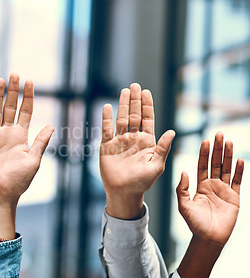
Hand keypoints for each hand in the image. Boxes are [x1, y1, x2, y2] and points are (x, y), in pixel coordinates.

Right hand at [0, 74, 53, 238]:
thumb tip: (52, 126)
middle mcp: (7, 133)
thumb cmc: (18, 180)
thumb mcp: (34, 159)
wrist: (0, 193)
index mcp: (21, 137)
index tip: (30, 82)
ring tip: (1, 80)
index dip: (28, 97)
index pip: (25, 111)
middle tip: (15, 74)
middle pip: (10, 107)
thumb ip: (41, 142)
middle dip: (13, 91)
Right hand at [100, 83, 174, 218]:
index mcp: (147, 141)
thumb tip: (172, 131)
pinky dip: (106, 118)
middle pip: (134, 114)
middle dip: (135, 100)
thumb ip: (163, 148)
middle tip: (135, 85)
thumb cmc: (143, 182)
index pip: (147, 119)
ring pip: (121, 118)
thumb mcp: (157, 165)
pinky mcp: (107, 146)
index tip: (146, 92)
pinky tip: (107, 107)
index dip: (147, 105)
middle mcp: (133, 138)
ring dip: (123, 105)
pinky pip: (106, 129)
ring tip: (124, 91)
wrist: (124, 192)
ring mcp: (120, 141)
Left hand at [176, 132, 243, 244]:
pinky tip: (240, 160)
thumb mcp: (183, 205)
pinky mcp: (234, 197)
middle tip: (219, 134)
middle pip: (216, 163)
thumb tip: (183, 172)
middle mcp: (212, 185)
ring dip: (228, 155)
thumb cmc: (194, 224)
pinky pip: (237, 181)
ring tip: (229, 141)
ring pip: (227, 169)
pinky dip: (239, 170)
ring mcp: (224, 190)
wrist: (208, 238)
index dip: (204, 153)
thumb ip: (182, 189)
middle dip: (217, 149)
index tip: (206, 140)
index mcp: (200, 186)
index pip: (203, 165)